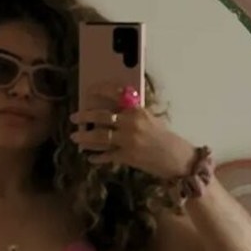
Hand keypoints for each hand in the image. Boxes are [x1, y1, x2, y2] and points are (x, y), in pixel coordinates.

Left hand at [70, 82, 193, 179]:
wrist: (177, 159)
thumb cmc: (165, 139)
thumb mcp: (150, 120)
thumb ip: (132, 115)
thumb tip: (113, 113)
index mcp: (138, 110)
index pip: (116, 95)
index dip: (100, 92)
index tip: (88, 91)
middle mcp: (131, 123)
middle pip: (102, 116)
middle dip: (85, 116)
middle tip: (73, 117)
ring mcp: (128, 140)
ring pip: (100, 137)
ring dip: (85, 137)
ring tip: (74, 137)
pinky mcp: (127, 157)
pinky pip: (107, 156)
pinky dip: (97, 157)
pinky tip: (90, 157)